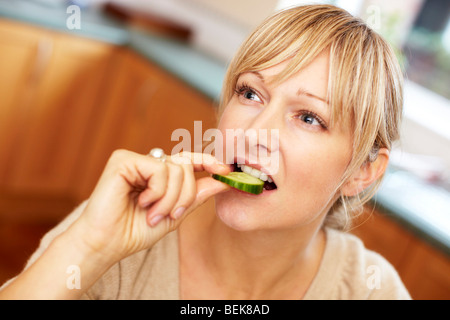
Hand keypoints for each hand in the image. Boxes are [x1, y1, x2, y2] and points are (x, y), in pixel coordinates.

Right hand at [70, 149, 229, 263]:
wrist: (108, 243)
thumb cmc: (136, 231)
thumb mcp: (175, 214)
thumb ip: (197, 196)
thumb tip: (223, 181)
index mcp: (159, 175)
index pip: (188, 161)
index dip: (208, 162)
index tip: (226, 171)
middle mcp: (148, 163)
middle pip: (187, 166)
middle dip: (185, 195)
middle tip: (171, 215)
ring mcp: (136, 160)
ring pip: (176, 168)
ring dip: (170, 198)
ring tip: (153, 214)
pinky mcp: (124, 160)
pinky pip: (159, 169)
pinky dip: (157, 191)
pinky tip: (141, 201)